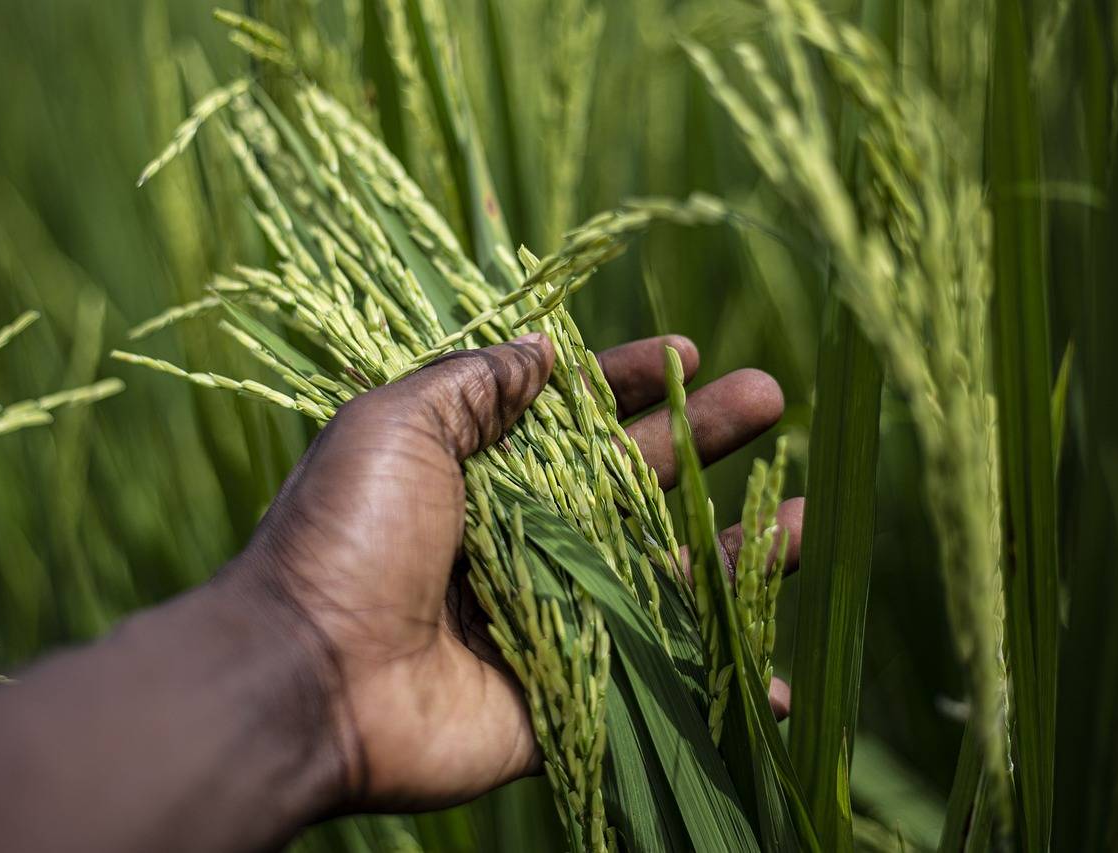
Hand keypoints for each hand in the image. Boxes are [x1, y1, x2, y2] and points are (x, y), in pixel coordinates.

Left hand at [233, 332, 803, 815]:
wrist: (309, 676)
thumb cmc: (347, 536)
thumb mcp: (395, 425)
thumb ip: (473, 386)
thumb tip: (543, 350)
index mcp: (481, 473)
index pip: (573, 417)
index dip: (630, 382)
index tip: (688, 352)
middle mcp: (522, 538)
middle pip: (633, 483)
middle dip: (702, 439)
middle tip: (770, 398)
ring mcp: (550, 615)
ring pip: (660, 576)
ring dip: (734, 550)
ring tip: (808, 518)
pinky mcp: (566, 689)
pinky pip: (655, 676)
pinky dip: (716, 679)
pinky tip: (777, 674)